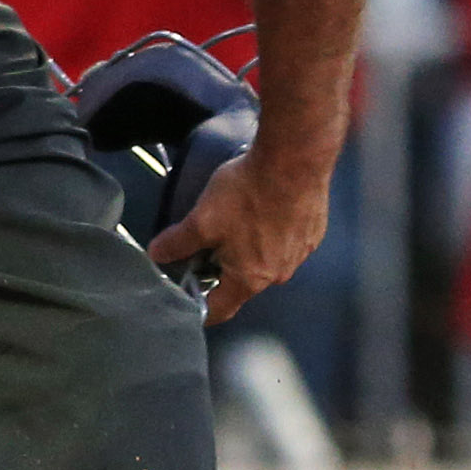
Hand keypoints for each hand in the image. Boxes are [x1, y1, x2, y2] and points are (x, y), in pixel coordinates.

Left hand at [150, 142, 329, 326]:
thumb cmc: (248, 192)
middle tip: (208, 242)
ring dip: (250, 249)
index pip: (221, 310)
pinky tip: (265, 209)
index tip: (189, 299)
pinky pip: (288, 243)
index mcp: (250, 279)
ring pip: (267, 261)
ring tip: (239, 219)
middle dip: (223, 269)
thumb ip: (178, 242)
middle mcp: (279, 274)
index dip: (202, 308)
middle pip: (243, 283)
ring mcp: (300, 254)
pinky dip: (274, 234)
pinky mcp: (313, 233)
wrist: (295, 160)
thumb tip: (157, 254)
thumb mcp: (202, 218)